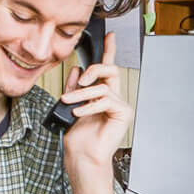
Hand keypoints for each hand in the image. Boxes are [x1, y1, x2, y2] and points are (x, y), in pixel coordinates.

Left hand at [60, 34, 130, 173]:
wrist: (83, 158)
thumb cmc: (78, 139)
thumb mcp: (71, 106)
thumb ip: (75, 87)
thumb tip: (77, 70)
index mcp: (102, 95)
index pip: (107, 68)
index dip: (109, 50)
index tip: (110, 36)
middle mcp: (114, 98)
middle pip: (110, 70)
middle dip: (94, 69)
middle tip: (81, 79)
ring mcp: (120, 106)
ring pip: (103, 87)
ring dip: (82, 93)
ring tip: (70, 102)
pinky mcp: (124, 114)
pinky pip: (106, 100)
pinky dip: (89, 106)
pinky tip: (79, 113)